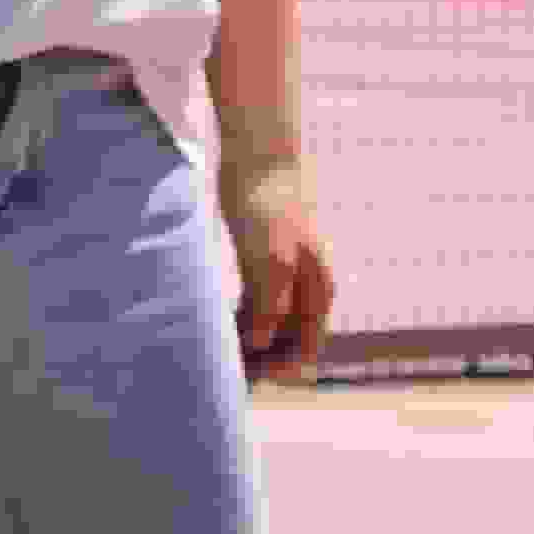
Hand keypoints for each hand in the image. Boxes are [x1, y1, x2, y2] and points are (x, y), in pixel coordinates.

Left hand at [218, 151, 336, 381]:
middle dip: (260, 361)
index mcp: (318, 291)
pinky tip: (216, 322)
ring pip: (271, 325)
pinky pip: (257, 304)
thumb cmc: (268, 203)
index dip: (276, 370)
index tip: (240, 380)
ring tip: (215, 351)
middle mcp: (308, 289)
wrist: (260, 153)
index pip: (305, 351)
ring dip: (248, 343)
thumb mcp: (270, 259)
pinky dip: (240, 319)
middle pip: (289, 342)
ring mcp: (288, 275)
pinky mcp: (265, 261)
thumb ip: (269, 305)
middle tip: (222, 372)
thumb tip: (259, 344)